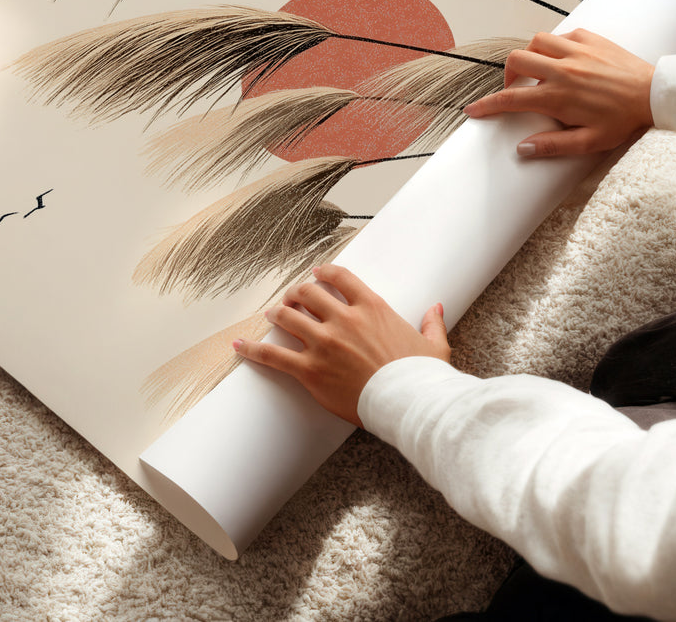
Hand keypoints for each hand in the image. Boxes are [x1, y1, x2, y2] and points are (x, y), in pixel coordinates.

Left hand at [233, 264, 449, 426]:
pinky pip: (274, 355)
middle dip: (296, 292)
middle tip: (291, 298)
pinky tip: (239, 346)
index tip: (316, 273)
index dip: (324, 272)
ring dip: (277, 313)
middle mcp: (344, 319)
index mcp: (372, 308)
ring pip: (288, 317)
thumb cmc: (422, 377)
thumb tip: (436, 308)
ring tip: (271, 314)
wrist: (410, 404)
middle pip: (307, 293)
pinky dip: (253, 349)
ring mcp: (324, 343)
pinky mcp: (310, 370)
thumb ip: (432, 323)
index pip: (340, 277)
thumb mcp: (434, 346)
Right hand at [464, 28, 654, 157]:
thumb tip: (522, 148)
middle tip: (516, 89)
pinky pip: (561, 35)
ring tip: (538, 71)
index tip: (473, 110)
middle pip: (516, 61)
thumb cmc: (624, 121)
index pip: (511, 99)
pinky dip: (555, 46)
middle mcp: (562, 70)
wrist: (655, 94)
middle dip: (508, 75)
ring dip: (530, 55)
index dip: (487, 105)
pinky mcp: (590, 38)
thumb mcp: (590, 142)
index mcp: (558, 96)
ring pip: (536, 42)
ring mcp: (576, 51)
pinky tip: (564, 59)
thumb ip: (553, 146)